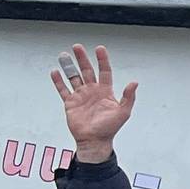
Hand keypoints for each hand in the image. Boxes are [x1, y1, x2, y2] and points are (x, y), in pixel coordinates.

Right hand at [51, 44, 135, 163]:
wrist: (94, 141)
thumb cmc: (109, 129)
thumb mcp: (123, 112)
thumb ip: (128, 97)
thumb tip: (134, 83)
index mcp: (105, 92)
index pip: (104, 71)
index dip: (102, 60)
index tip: (99, 49)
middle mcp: (93, 91)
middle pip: (87, 71)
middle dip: (82, 59)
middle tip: (77, 47)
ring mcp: (81, 96)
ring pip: (73, 77)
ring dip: (68, 67)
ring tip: (63, 55)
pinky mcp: (70, 103)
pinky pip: (63, 90)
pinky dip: (58, 81)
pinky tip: (55, 72)